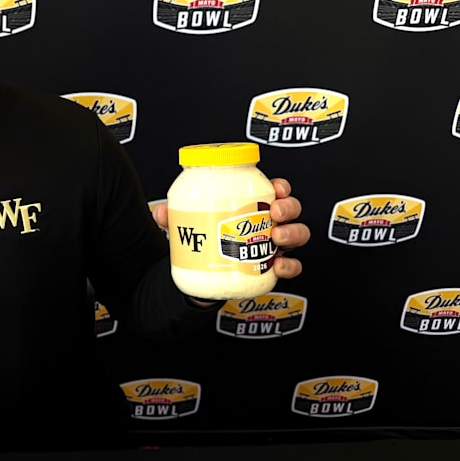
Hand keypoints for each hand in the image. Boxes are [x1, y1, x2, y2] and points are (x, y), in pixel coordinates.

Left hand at [152, 177, 310, 279]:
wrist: (201, 274)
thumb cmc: (202, 240)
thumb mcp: (187, 224)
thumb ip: (173, 217)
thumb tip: (161, 212)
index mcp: (251, 205)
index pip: (273, 189)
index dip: (281, 186)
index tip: (276, 187)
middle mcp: (267, 223)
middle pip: (290, 208)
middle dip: (288, 206)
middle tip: (275, 210)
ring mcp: (272, 245)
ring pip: (297, 234)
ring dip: (292, 233)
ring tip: (276, 236)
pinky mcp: (272, 267)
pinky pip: (292, 266)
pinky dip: (290, 265)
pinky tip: (279, 264)